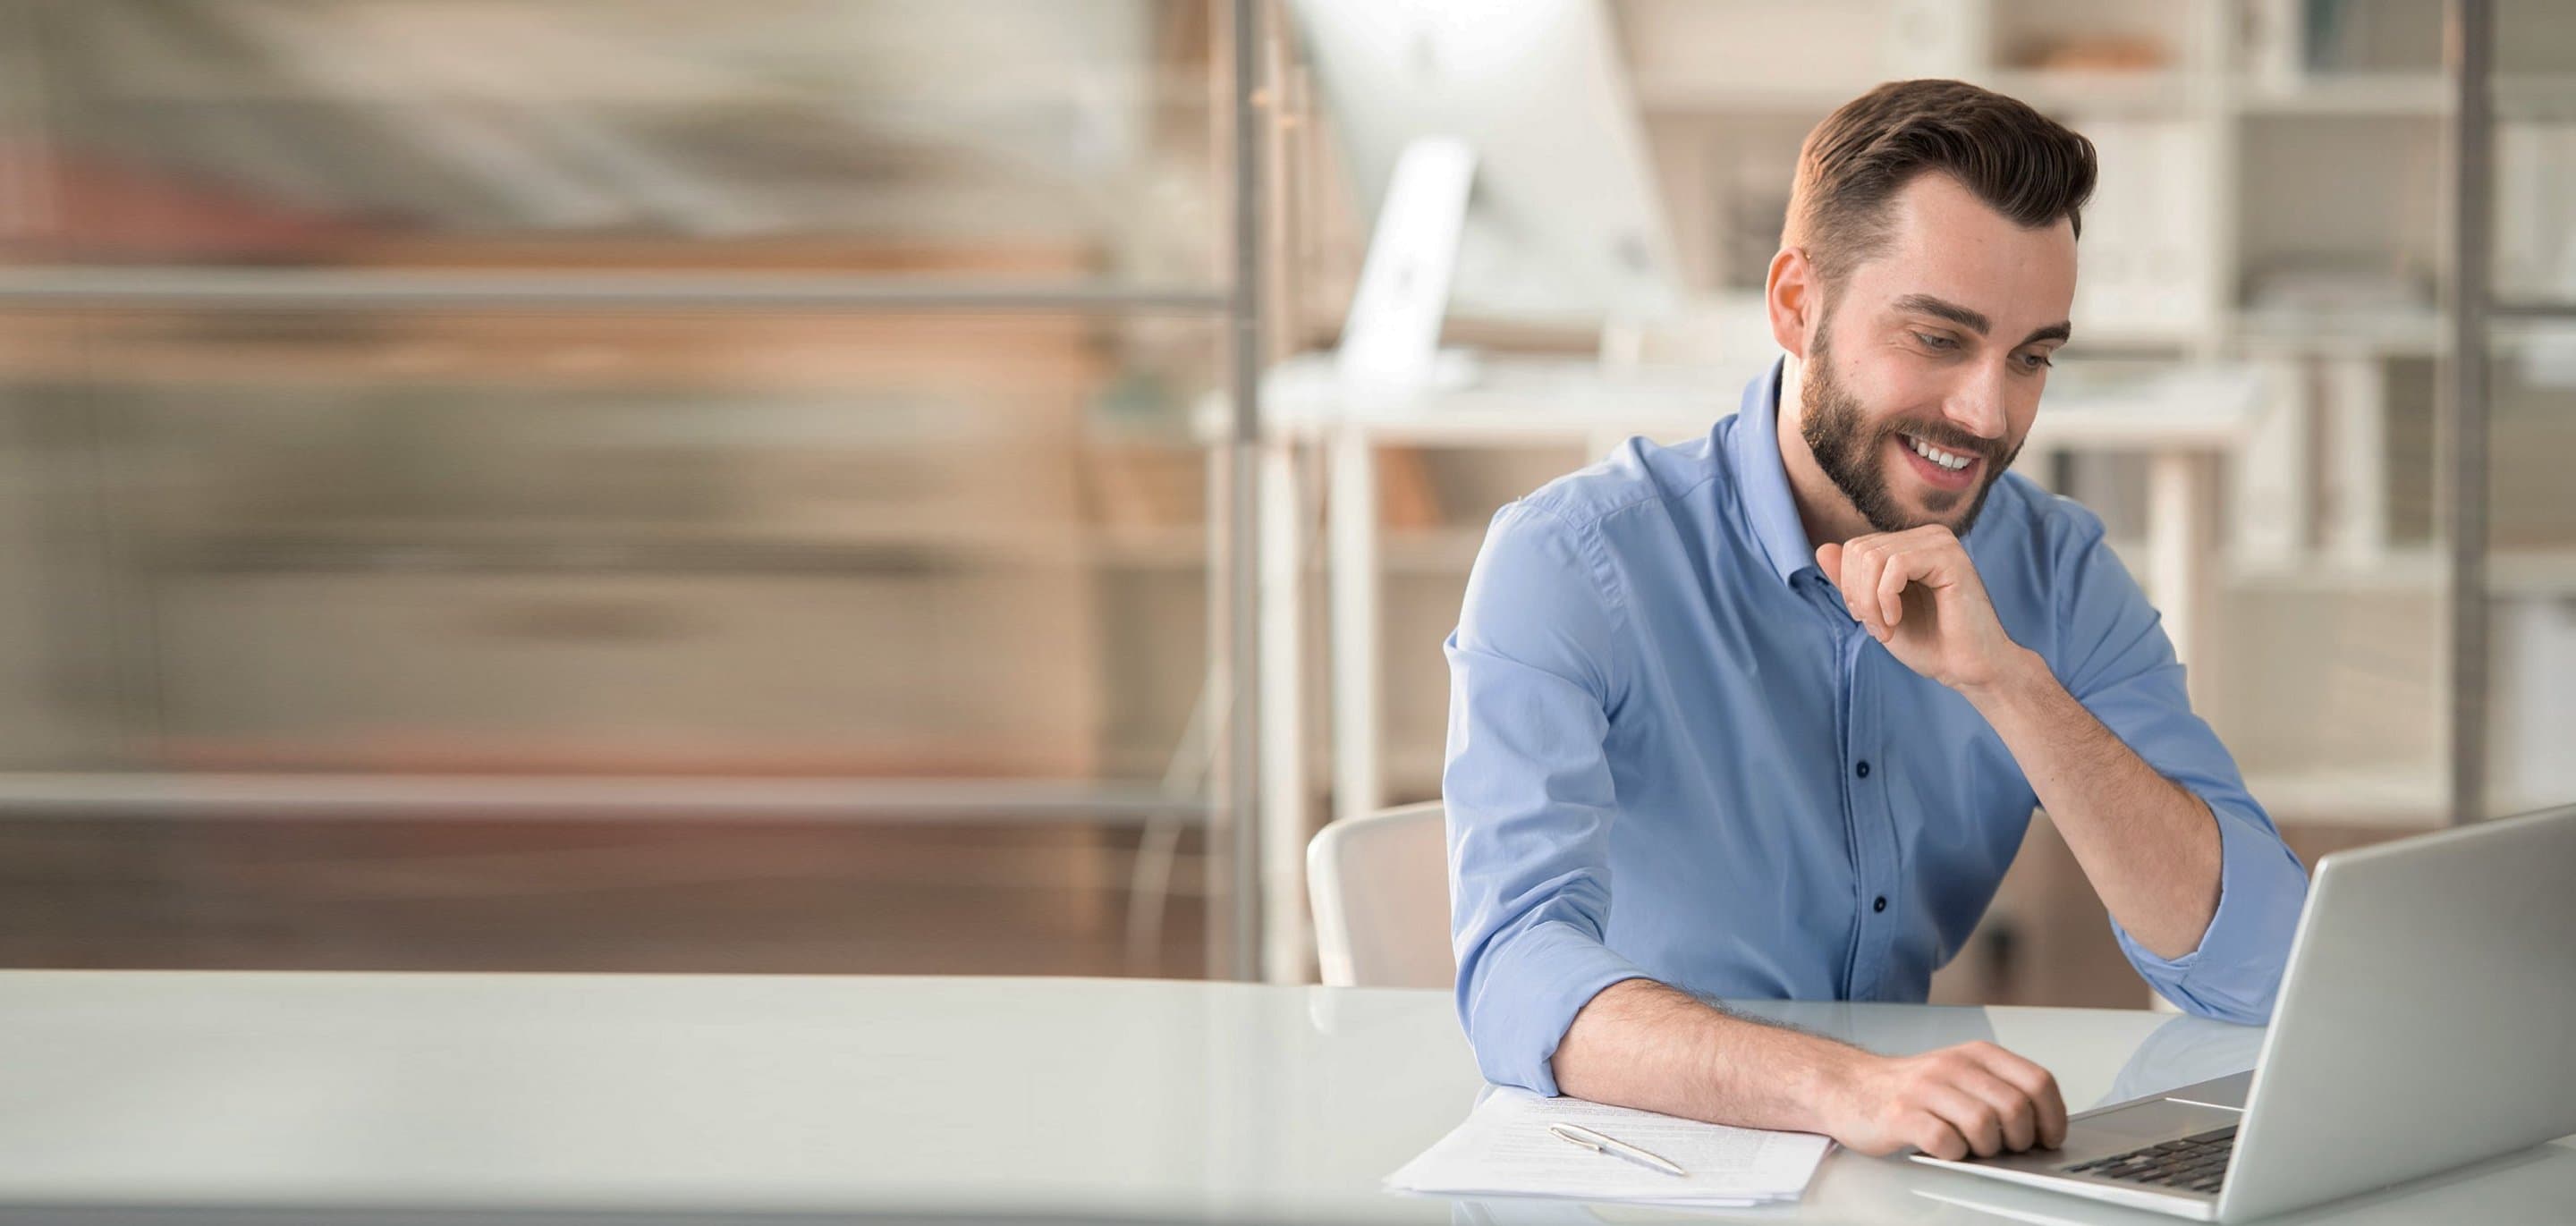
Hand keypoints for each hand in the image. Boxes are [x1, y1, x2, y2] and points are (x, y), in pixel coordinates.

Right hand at [1812, 1041, 2069, 1159]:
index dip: (2052, 1117)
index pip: (2037, 1081)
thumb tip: (2044, 1128)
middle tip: (2005, 1148)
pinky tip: (1946, 1150)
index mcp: (1977, 1054)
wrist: (1851, 1086)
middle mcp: (1953, 1066)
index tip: (2048, 1137)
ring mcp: (1925, 1089)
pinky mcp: (1900, 1115)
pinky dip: (1953, 1154)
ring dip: (1986, 1148)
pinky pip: (1944, 1141)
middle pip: (2015, 1106)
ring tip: (1972, 1148)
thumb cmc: (1913, 1089)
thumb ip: (2001, 1091)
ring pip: (1983, 1124)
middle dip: (2019, 1139)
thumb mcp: (1963, 1076)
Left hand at [1816, 526, 2027, 693]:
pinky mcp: (1950, 557)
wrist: (1969, 669)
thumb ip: (1851, 582)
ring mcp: (1940, 543)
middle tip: (1877, 629)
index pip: (1854, 549)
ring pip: (1872, 557)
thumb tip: (1821, 548)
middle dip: (1857, 596)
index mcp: (1910, 545)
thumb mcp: (1876, 611)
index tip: (1867, 621)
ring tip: (1886, 628)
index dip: (1849, 588)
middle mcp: (1926, 536)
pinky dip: (1885, 599)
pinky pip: (1895, 565)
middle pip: (1859, 551)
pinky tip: (1897, 620)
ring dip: (1869, 602)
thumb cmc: (1929, 643)